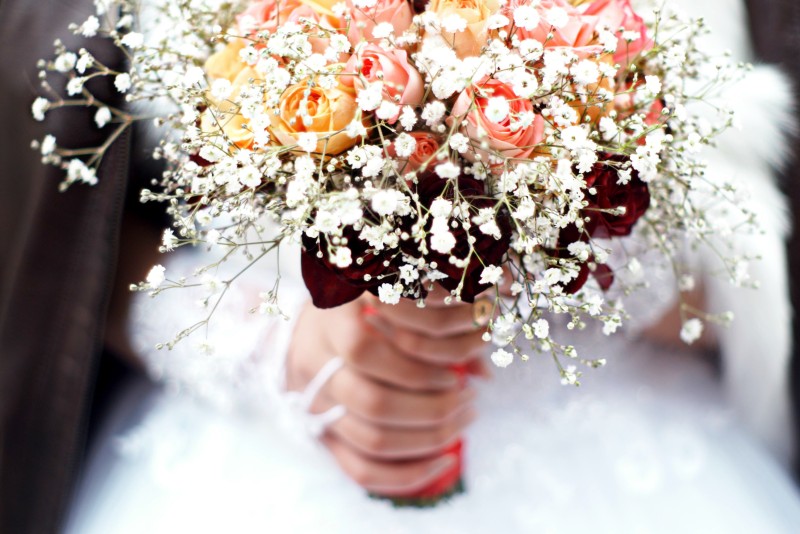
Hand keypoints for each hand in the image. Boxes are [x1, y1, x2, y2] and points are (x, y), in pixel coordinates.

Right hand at [285, 288, 486, 495]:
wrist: (311, 328)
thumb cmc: (366, 308)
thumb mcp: (394, 299)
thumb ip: (434, 324)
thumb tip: (483, 372)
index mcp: (333, 324)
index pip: (362, 349)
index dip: (413, 368)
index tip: (453, 374)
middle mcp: (316, 368)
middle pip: (373, 403)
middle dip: (433, 409)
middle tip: (468, 399)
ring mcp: (317, 407)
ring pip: (372, 441)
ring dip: (428, 440)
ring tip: (463, 421)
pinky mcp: (324, 436)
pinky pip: (361, 470)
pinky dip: (407, 475)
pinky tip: (445, 460)